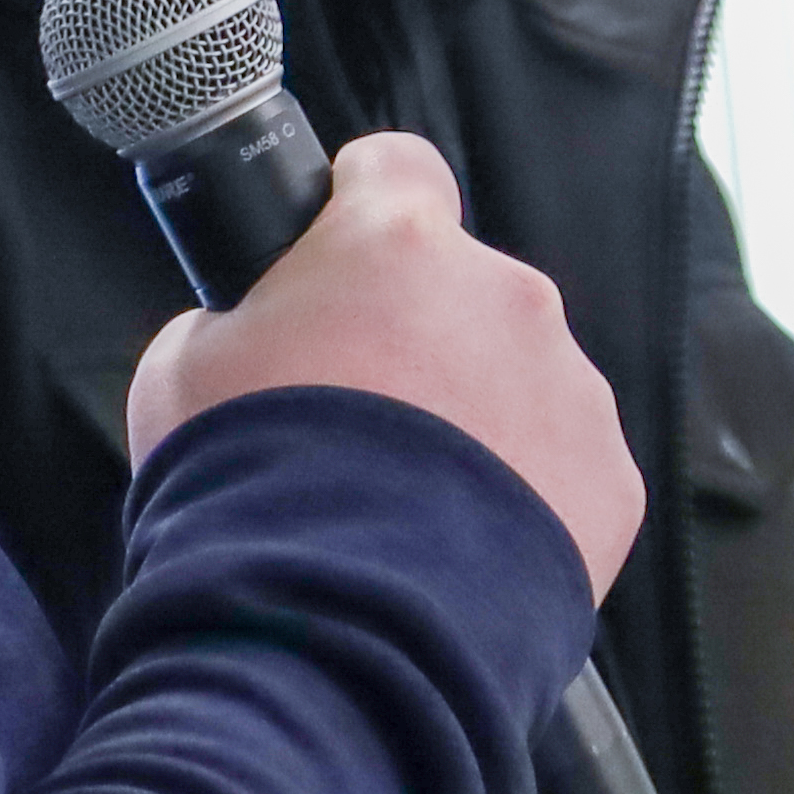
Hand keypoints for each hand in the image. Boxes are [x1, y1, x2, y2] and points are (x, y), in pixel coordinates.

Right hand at [122, 133, 641, 595]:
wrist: (336, 626)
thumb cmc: (247, 488)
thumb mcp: (183, 369)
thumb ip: (238, 320)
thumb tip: (258, 328)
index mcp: (398, 244)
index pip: (396, 168)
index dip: (363, 203)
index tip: (345, 242)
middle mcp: (504, 295)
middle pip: (462, 294)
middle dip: (417, 344)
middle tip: (358, 426)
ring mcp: (569, 385)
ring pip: (518, 382)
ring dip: (474, 425)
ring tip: (407, 507)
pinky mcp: (610, 476)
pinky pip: (564, 469)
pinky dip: (522, 500)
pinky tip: (458, 550)